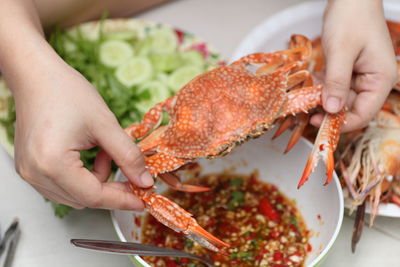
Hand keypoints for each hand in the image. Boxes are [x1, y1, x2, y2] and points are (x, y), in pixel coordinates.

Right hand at [11, 59, 152, 209]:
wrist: (37, 75)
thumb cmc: (66, 92)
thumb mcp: (105, 124)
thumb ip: (128, 156)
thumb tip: (144, 182)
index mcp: (52, 163)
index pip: (94, 196)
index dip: (122, 199)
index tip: (143, 199)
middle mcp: (35, 174)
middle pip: (84, 199)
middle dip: (112, 188)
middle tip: (130, 170)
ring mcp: (30, 172)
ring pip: (75, 195)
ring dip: (98, 181)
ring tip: (105, 151)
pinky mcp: (31, 168)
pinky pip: (64, 185)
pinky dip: (84, 177)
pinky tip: (91, 154)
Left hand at [311, 0, 397, 131]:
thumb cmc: (351, 18)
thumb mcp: (341, 51)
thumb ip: (337, 82)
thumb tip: (332, 110)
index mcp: (380, 79)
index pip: (364, 113)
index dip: (341, 123)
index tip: (318, 123)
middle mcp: (372, 81)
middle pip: (350, 108)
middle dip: (328, 112)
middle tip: (305, 113)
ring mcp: (359, 76)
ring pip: (339, 98)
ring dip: (322, 101)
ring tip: (303, 101)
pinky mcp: (347, 70)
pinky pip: (334, 87)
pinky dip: (321, 89)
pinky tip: (308, 88)